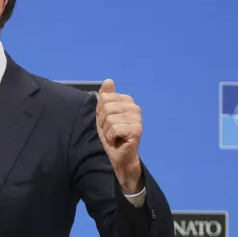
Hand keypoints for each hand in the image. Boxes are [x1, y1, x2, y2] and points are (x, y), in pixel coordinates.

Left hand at [95, 78, 142, 193]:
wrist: (119, 156)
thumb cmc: (112, 135)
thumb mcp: (103, 115)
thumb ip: (105, 97)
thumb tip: (109, 81)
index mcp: (127, 101)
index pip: (104, 98)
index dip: (100, 112)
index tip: (107, 122)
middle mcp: (135, 107)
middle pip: (106, 108)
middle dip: (103, 122)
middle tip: (110, 131)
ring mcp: (137, 118)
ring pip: (109, 119)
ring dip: (107, 131)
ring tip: (114, 136)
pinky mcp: (136, 130)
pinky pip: (114, 129)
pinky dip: (111, 137)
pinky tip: (117, 141)